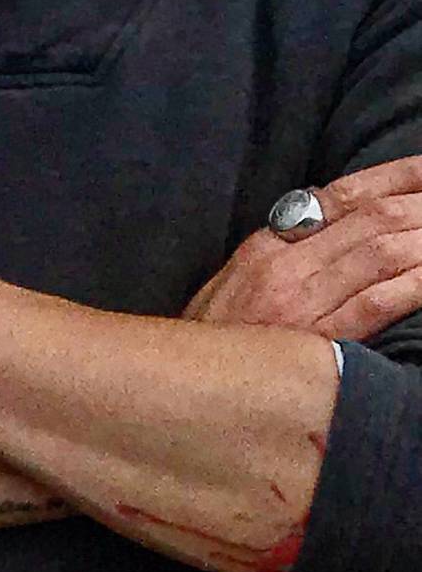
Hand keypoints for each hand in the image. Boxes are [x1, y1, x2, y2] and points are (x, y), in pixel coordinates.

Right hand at [190, 155, 421, 339]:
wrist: (174, 396)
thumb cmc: (210, 348)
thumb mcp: (233, 288)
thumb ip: (280, 256)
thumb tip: (328, 223)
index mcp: (265, 248)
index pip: (342, 196)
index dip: (396, 176)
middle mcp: (285, 266)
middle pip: (372, 219)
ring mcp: (301, 303)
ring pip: (382, 253)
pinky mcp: (317, 342)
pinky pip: (378, 303)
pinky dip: (415, 284)